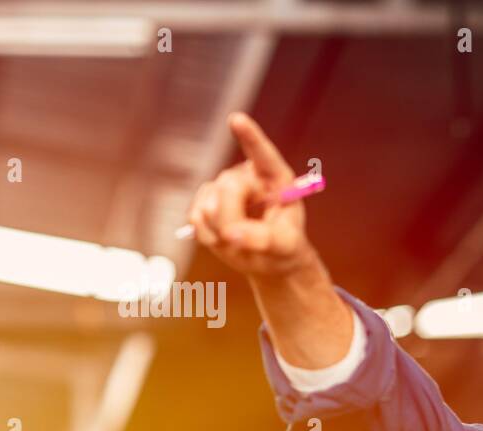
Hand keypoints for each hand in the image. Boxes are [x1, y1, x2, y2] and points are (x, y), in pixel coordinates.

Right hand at [186, 112, 310, 276]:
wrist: (268, 259)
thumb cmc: (285, 246)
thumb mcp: (285, 245)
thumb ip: (263, 238)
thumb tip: (230, 235)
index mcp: (274, 178)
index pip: (262, 154)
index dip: (249, 136)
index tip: (237, 119)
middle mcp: (246, 177)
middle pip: (228, 187)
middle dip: (233, 217)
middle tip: (247, 239)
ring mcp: (222, 188)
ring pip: (209, 205)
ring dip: (222, 230)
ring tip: (241, 239)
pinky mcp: (204, 203)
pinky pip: (196, 217)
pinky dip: (208, 235)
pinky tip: (224, 239)